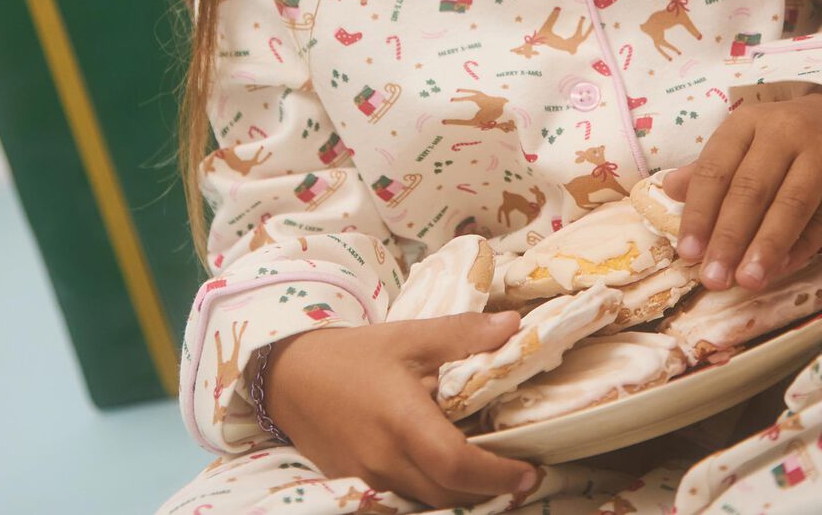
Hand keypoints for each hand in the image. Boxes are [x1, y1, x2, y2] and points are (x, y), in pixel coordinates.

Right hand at [263, 311, 539, 507]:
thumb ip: (462, 334)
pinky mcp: (358, 487)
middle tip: (520, 476)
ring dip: (462, 498)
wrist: (290, 376)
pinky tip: (448, 479)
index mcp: (402, 420)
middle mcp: (385, 459)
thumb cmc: (353, 353)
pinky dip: (433, 496)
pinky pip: (405, 502)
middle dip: (489, 492)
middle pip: (449, 496)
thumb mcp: (408, 336)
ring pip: (428, 504)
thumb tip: (514, 325)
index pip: (457, 465)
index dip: (498, 476)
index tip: (530, 472)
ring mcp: (369, 479)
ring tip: (490, 477)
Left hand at [662, 90, 821, 292]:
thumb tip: (669, 190)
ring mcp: (821, 155)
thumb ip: (708, 170)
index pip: (715, 169)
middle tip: (714, 277)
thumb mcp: (742, 143)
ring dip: (765, 247)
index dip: (699, 213)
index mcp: (746, 123)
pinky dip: (801, 247)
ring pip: (790, 206)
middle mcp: (783, 133)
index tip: (688, 252)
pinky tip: (780, 269)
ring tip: (747, 281)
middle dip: (729, 238)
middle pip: (751, 190)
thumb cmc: (781, 140)